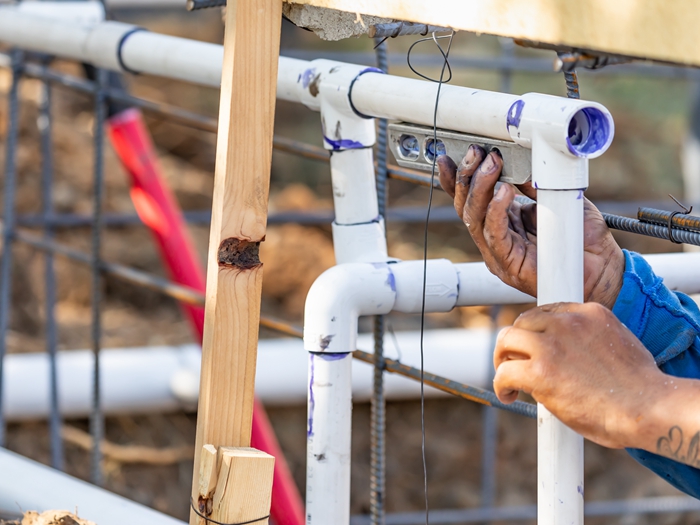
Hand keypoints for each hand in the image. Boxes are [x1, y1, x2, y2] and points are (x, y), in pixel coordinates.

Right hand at [437, 145, 623, 308]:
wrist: (605, 269)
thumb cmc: (583, 239)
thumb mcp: (557, 199)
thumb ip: (535, 185)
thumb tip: (522, 162)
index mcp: (502, 223)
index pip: (470, 200)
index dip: (456, 180)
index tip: (450, 156)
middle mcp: (495, 239)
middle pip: (466, 207)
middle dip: (467, 177)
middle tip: (478, 153)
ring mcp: (499, 254)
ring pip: (474, 219)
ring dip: (480, 188)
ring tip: (492, 164)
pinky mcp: (509, 265)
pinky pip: (494, 235)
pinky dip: (496, 211)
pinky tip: (504, 192)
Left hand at [493, 302, 663, 449]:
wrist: (650, 408)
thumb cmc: (641, 389)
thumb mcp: (618, 345)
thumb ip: (590, 342)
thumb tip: (571, 357)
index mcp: (590, 313)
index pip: (547, 312)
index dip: (536, 332)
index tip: (533, 348)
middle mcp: (568, 322)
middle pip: (523, 321)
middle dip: (516, 343)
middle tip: (514, 363)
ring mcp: (552, 345)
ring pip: (507, 340)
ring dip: (503, 359)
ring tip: (508, 379)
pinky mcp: (540, 371)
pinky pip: (504, 372)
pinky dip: (500, 384)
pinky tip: (508, 395)